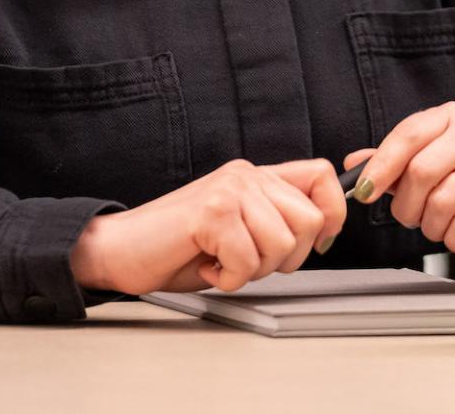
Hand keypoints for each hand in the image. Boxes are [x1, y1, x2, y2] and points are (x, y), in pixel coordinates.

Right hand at [68, 158, 346, 295]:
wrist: (120, 250)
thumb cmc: (177, 247)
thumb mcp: (238, 230)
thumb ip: (274, 221)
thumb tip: (324, 230)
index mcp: (254, 177)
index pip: (320, 176)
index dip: (333, 212)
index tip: (321, 241)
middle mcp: (245, 175)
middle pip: (308, 219)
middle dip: (287, 257)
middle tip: (249, 262)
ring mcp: (228, 190)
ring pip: (280, 243)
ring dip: (253, 270)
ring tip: (223, 262)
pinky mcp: (211, 212)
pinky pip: (247, 260)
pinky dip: (229, 279)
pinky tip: (206, 267)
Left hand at [341, 100, 454, 253]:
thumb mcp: (429, 150)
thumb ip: (392, 158)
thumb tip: (356, 164)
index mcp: (446, 118)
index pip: (407, 136)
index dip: (381, 167)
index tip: (365, 192)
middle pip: (422, 172)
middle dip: (406, 204)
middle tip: (408, 215)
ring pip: (443, 201)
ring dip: (429, 224)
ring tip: (433, 222)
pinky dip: (452, 236)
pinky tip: (453, 230)